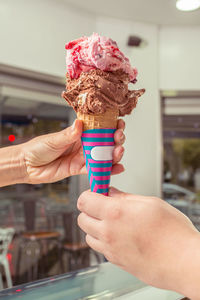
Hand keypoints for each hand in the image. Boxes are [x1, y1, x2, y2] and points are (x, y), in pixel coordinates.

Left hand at [21, 119, 124, 183]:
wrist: (27, 166)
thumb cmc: (37, 149)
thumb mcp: (53, 139)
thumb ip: (68, 135)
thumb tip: (79, 124)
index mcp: (77, 134)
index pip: (97, 128)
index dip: (109, 125)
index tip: (118, 123)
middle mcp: (82, 145)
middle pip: (104, 141)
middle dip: (115, 139)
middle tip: (119, 138)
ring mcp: (81, 157)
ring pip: (102, 155)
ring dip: (113, 154)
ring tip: (119, 152)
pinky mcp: (79, 169)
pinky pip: (95, 169)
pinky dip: (107, 169)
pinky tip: (116, 168)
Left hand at [77, 187, 199, 298]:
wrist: (185, 262)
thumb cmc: (174, 233)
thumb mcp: (150, 203)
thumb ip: (125, 197)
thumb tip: (111, 193)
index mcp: (115, 213)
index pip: (84, 201)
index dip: (89, 194)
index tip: (97, 192)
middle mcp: (108, 233)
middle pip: (82, 219)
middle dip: (90, 210)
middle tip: (105, 206)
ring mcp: (111, 250)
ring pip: (88, 235)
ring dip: (95, 227)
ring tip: (113, 222)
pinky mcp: (117, 262)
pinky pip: (101, 249)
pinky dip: (104, 240)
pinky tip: (121, 236)